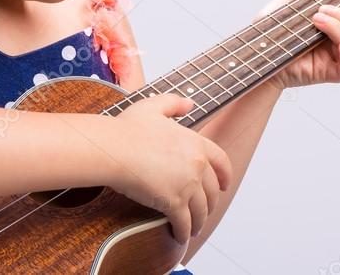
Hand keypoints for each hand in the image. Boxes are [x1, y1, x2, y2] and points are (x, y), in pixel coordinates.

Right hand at [108, 93, 232, 243]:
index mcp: (196, 143)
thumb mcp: (154, 106)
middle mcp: (197, 165)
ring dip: (199, 221)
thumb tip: (189, 104)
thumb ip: (174, 103)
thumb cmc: (128, 129)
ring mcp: (187, 185)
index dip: (225, 175)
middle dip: (210, 203)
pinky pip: (184, 222)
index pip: (221, 162)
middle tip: (205, 210)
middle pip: (212, 191)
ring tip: (194, 228)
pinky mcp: (173, 203)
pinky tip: (180, 236)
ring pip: (201, 210)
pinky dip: (184, 232)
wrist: (114, 149)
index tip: (225, 185)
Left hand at [254, 0, 339, 89]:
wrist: (258, 52)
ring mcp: (332, 57)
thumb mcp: (285, 1)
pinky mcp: (327, 72)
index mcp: (332, 26)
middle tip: (321, 10)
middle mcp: (335, 42)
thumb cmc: (270, 31)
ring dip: (339, 27)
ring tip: (316, 20)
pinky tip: (339, 46)